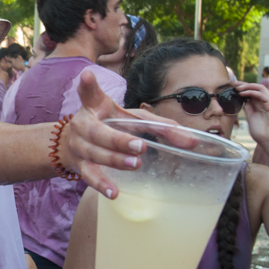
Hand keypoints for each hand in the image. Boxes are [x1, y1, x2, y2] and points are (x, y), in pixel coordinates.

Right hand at [61, 70, 191, 197]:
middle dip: (118, 140)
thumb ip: (159, 126)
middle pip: (98, 132)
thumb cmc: (110, 127)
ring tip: (136, 164)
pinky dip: (101, 185)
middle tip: (141, 146)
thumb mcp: (130, 119)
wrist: (75, 145)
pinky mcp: (79, 165)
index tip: (87, 75)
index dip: (88, 85)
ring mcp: (79, 146)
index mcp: (95, 107)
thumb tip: (192, 141)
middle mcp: (82, 125)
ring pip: (95, 154)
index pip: (90, 94)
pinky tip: (114, 193)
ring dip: (115, 160)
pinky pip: (89, 176)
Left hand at [235, 82, 268, 155]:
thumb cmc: (262, 133)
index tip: (232, 87)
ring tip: (237, 88)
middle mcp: (266, 102)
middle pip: (255, 88)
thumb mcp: (251, 118)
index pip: (251, 92)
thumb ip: (248, 109)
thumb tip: (243, 101)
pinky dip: (251, 92)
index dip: (242, 88)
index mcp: (260, 105)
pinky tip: (243, 93)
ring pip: (259, 88)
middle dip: (243, 84)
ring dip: (247, 86)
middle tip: (233, 84)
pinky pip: (262, 94)